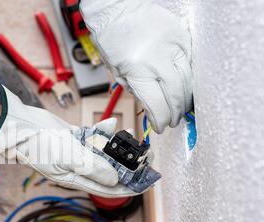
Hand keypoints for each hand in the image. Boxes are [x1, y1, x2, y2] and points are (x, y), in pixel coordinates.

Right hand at [0, 85, 134, 197]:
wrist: (17, 125)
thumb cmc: (35, 145)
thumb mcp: (66, 158)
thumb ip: (92, 167)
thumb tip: (115, 179)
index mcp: (77, 178)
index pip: (108, 187)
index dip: (129, 185)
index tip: (146, 181)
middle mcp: (78, 166)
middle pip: (109, 168)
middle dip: (128, 163)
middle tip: (145, 155)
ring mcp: (76, 151)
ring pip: (103, 151)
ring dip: (117, 145)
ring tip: (132, 136)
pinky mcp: (74, 137)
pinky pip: (93, 137)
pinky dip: (103, 132)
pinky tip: (111, 125)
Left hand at [81, 0, 192, 132]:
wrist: (118, 8)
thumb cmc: (112, 37)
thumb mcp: (117, 71)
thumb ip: (136, 90)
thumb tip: (152, 107)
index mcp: (138, 70)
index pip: (157, 105)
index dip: (161, 120)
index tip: (161, 126)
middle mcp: (158, 59)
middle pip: (177, 96)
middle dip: (176, 113)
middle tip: (173, 121)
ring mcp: (174, 47)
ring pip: (189, 81)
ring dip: (185, 99)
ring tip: (180, 108)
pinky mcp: (183, 37)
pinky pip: (192, 64)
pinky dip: (190, 79)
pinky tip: (184, 88)